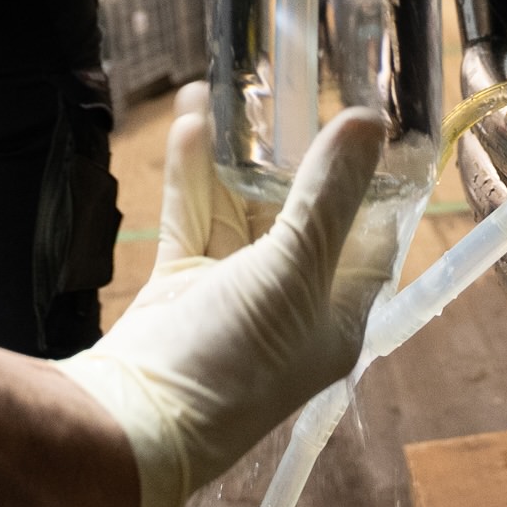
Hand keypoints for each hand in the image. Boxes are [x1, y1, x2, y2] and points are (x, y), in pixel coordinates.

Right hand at [52, 84, 390, 506]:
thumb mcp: (293, 271)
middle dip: (295, 152)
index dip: (373, 177)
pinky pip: (195, 214)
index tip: (371, 115)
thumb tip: (372, 122)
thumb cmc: (234, 360)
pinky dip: (193, 171)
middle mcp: (292, 301)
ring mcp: (234, 291)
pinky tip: (192, 120)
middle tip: (296, 85)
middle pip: (304, 212)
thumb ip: (330, 194)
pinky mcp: (183, 283)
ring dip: (237, 152)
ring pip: (242, 206)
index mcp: (339, 311)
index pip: (372, 233)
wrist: (134, 421)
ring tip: (232, 85)